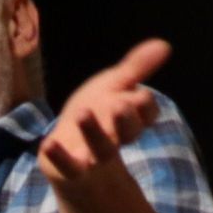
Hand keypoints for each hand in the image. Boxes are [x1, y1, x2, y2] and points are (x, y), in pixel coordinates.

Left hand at [39, 39, 169, 193]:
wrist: (68, 144)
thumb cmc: (98, 110)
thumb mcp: (115, 84)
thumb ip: (136, 67)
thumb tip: (164, 45)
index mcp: (131, 118)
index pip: (147, 114)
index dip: (145, 108)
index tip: (142, 97)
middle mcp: (117, 138)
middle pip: (129, 133)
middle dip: (126, 120)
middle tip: (119, 106)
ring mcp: (95, 156)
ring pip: (102, 149)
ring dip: (94, 132)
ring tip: (83, 113)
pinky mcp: (72, 168)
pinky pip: (68, 167)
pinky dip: (59, 157)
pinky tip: (47, 144)